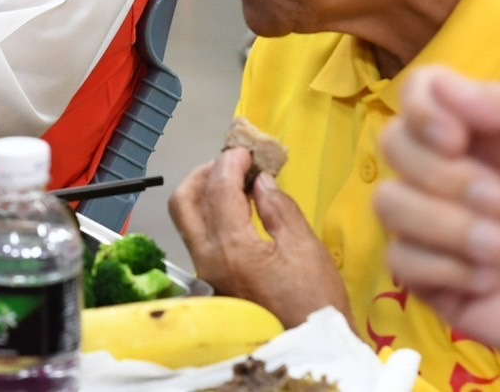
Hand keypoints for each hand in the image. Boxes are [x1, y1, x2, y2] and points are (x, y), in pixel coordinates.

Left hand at [169, 146, 352, 327]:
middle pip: (185, 201)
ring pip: (188, 220)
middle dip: (205, 173)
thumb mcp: (306, 248)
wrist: (309, 349)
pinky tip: (238, 211)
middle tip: (233, 164)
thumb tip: (261, 182)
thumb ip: (280, 207)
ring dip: (206, 193)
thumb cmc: (314, 305)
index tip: (246, 150)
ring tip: (238, 183)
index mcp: (232, 248)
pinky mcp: (210, 282)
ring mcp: (205, 273)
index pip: (218, 188)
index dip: (231, 161)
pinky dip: (212, 214)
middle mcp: (208, 260)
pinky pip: (200, 238)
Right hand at [373, 66, 499, 385]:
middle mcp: (456, 174)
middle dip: (441, 174)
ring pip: (387, 203)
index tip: (458, 139)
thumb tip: (442, 85)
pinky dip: (445, 268)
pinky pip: (400, 259)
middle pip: (393, 143)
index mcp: (489, 134)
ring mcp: (442, 229)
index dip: (422, 109)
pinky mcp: (436, 282)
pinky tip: (491, 281)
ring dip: (445, 225)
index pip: (420, 93)